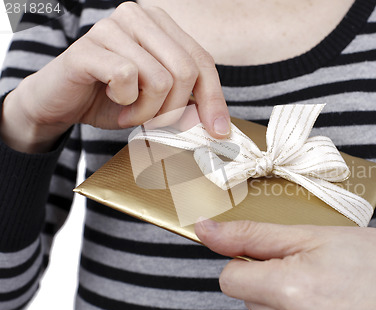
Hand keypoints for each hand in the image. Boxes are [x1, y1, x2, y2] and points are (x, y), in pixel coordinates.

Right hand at [0, 1, 228, 152]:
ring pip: (160, 79)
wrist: (62, 103)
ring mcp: (111, 27)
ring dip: (148, 111)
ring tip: (130, 112)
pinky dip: (125, 102)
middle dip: (175, 109)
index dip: (214, 99)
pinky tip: (113, 101)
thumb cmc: (112, 99)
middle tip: (156, 123)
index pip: (202, 61)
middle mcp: (138, 17)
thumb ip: (187, 102)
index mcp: (161, 25)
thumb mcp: (159, 101)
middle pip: (186, 70)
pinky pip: (127, 78)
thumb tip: (219, 124)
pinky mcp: (88, 47)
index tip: (219, 130)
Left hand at [195, 219, 375, 309]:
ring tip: (327, 280)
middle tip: (311, 260)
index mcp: (290, 292)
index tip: (271, 248)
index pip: (229, 278)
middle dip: (268, 275)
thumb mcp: (313, 234)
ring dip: (285, 294)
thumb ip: (253, 234)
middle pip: (249, 296)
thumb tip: (205, 229)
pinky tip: (332, 301)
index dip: (246, 257)